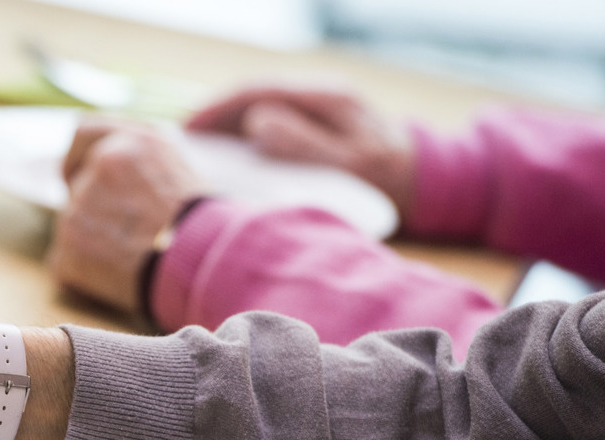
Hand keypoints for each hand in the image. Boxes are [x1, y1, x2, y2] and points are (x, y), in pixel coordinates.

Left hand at [47, 118, 207, 314]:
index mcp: (129, 143)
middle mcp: (100, 167)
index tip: (78, 174)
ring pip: (74, 225)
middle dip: (95, 208)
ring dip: (93, 241)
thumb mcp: (180, 169)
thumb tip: (107, 164)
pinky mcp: (69, 249)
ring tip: (132, 257)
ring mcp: (78, 209)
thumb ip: (137, 158)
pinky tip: (117, 277)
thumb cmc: (204, 225)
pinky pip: (67, 262)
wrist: (207, 266)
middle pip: (77, 187)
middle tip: (127, 233)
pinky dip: (86, 272)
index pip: (82, 134)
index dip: (78, 158)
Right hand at [187, 85, 414, 215]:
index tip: (186, 129)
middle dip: (213, 116)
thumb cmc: (392, 177)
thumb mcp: (353, 163)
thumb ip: (305, 142)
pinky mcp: (315, 128)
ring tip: (192, 151)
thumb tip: (256, 122)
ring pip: (258, 110)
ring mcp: (317, 109)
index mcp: (326, 96)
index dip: (217, 108)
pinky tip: (225, 159)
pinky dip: (242, 139)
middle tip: (177, 142)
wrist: (426, 182)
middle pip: (252, 97)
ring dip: (225, 128)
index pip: (258, 91)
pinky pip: (270, 126)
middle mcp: (318, 95)